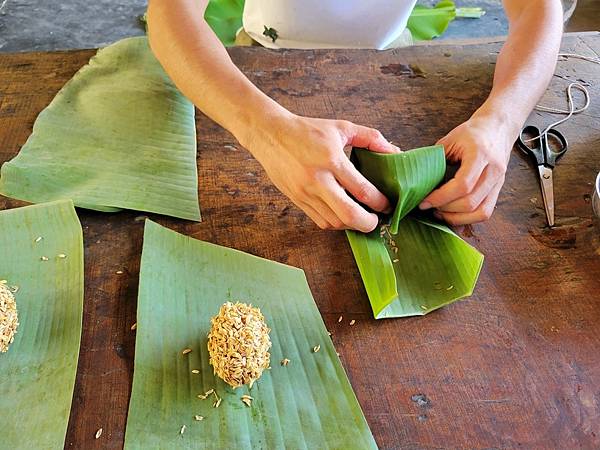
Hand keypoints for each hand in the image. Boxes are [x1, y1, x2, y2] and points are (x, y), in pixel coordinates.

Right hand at [245, 113, 399, 231]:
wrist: (270, 135)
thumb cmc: (307, 130)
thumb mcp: (341, 128)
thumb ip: (370, 138)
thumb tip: (394, 151)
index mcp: (331, 159)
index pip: (362, 189)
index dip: (380, 202)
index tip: (387, 204)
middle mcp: (318, 179)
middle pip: (348, 215)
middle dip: (368, 223)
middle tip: (376, 220)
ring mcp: (305, 192)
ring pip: (334, 222)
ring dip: (351, 225)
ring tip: (361, 217)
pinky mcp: (297, 200)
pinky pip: (320, 221)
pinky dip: (336, 223)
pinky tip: (343, 215)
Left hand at [419, 114, 515, 224]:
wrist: (497, 127)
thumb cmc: (472, 132)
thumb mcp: (450, 139)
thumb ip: (434, 159)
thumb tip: (414, 179)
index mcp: (480, 154)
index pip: (462, 184)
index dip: (441, 197)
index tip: (424, 202)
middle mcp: (494, 170)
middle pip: (471, 202)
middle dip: (446, 209)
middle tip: (429, 207)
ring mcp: (499, 181)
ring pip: (481, 212)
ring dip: (457, 217)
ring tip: (440, 213)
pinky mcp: (498, 189)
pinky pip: (486, 212)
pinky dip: (468, 218)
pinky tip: (453, 214)